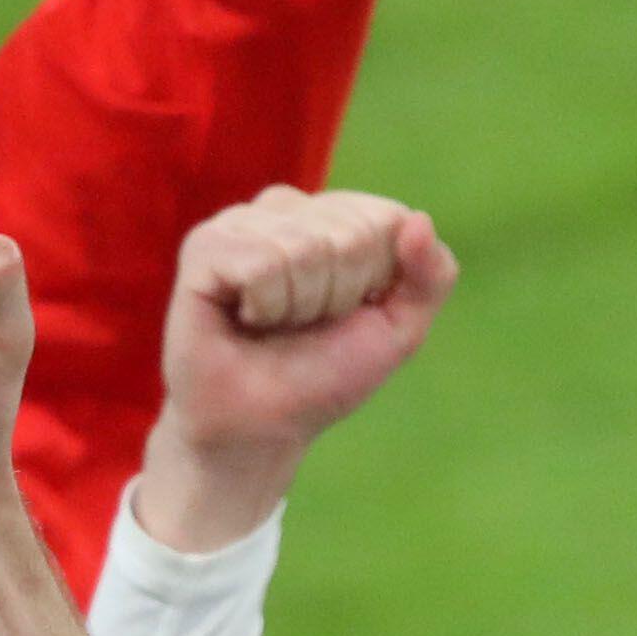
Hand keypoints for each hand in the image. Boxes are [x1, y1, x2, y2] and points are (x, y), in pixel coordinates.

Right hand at [134, 187, 458, 545]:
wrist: (262, 426)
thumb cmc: (324, 375)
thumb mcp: (399, 330)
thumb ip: (431, 276)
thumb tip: (419, 220)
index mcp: (333, 216)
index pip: (387, 219)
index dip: (377, 282)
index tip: (346, 313)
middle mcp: (286, 208)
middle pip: (350, 234)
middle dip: (339, 296)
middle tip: (305, 325)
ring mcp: (241, 222)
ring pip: (306, 248)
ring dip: (300, 307)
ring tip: (273, 324)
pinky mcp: (205, 246)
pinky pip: (261, 264)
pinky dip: (265, 307)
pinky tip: (244, 318)